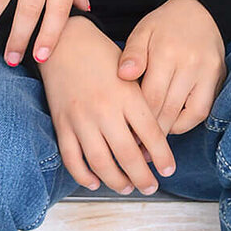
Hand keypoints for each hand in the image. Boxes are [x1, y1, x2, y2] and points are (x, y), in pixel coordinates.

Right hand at [38, 18, 174, 193]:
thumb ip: (140, 104)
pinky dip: (82, 175)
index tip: (169, 170)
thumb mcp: (130, 75)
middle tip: (150, 187)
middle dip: (142, 176)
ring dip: (115, 180)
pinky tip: (94, 182)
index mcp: (127, 95)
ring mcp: (81, 118)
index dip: (162, 156)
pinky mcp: (61, 123)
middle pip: (127, 154)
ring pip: (100, 161)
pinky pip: (71, 157)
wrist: (66, 43)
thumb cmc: (103, 57)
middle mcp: (105, 109)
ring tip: (126, 188)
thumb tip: (150, 141)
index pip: (150, 134)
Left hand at [117, 0, 226, 137]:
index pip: (150, 97)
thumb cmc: (164, 24)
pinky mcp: (218, 78)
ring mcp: (207, 72)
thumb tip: (123, 75)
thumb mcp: (143, 31)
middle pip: (167, 109)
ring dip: (168, 131)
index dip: (136, 120)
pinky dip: (186, 123)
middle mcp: (189, 64)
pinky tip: (171, 125)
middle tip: (134, 150)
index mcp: (166, 52)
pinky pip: (202, 111)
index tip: (124, 136)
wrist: (200, 10)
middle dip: (150, 133)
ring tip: (151, 143)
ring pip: (187, 114)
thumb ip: (132, 54)